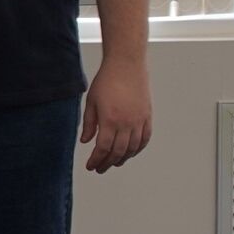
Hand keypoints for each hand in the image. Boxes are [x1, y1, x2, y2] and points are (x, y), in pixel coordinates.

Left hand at [80, 57, 151, 172]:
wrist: (126, 65)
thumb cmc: (107, 80)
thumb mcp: (91, 102)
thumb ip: (89, 124)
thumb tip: (86, 141)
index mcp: (110, 120)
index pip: (103, 148)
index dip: (96, 160)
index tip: (91, 166)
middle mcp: (126, 123)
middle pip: (118, 152)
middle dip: (107, 163)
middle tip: (100, 168)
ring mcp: (139, 121)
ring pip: (132, 148)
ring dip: (123, 158)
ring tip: (114, 162)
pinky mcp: (147, 116)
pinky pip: (145, 138)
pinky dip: (138, 149)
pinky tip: (131, 152)